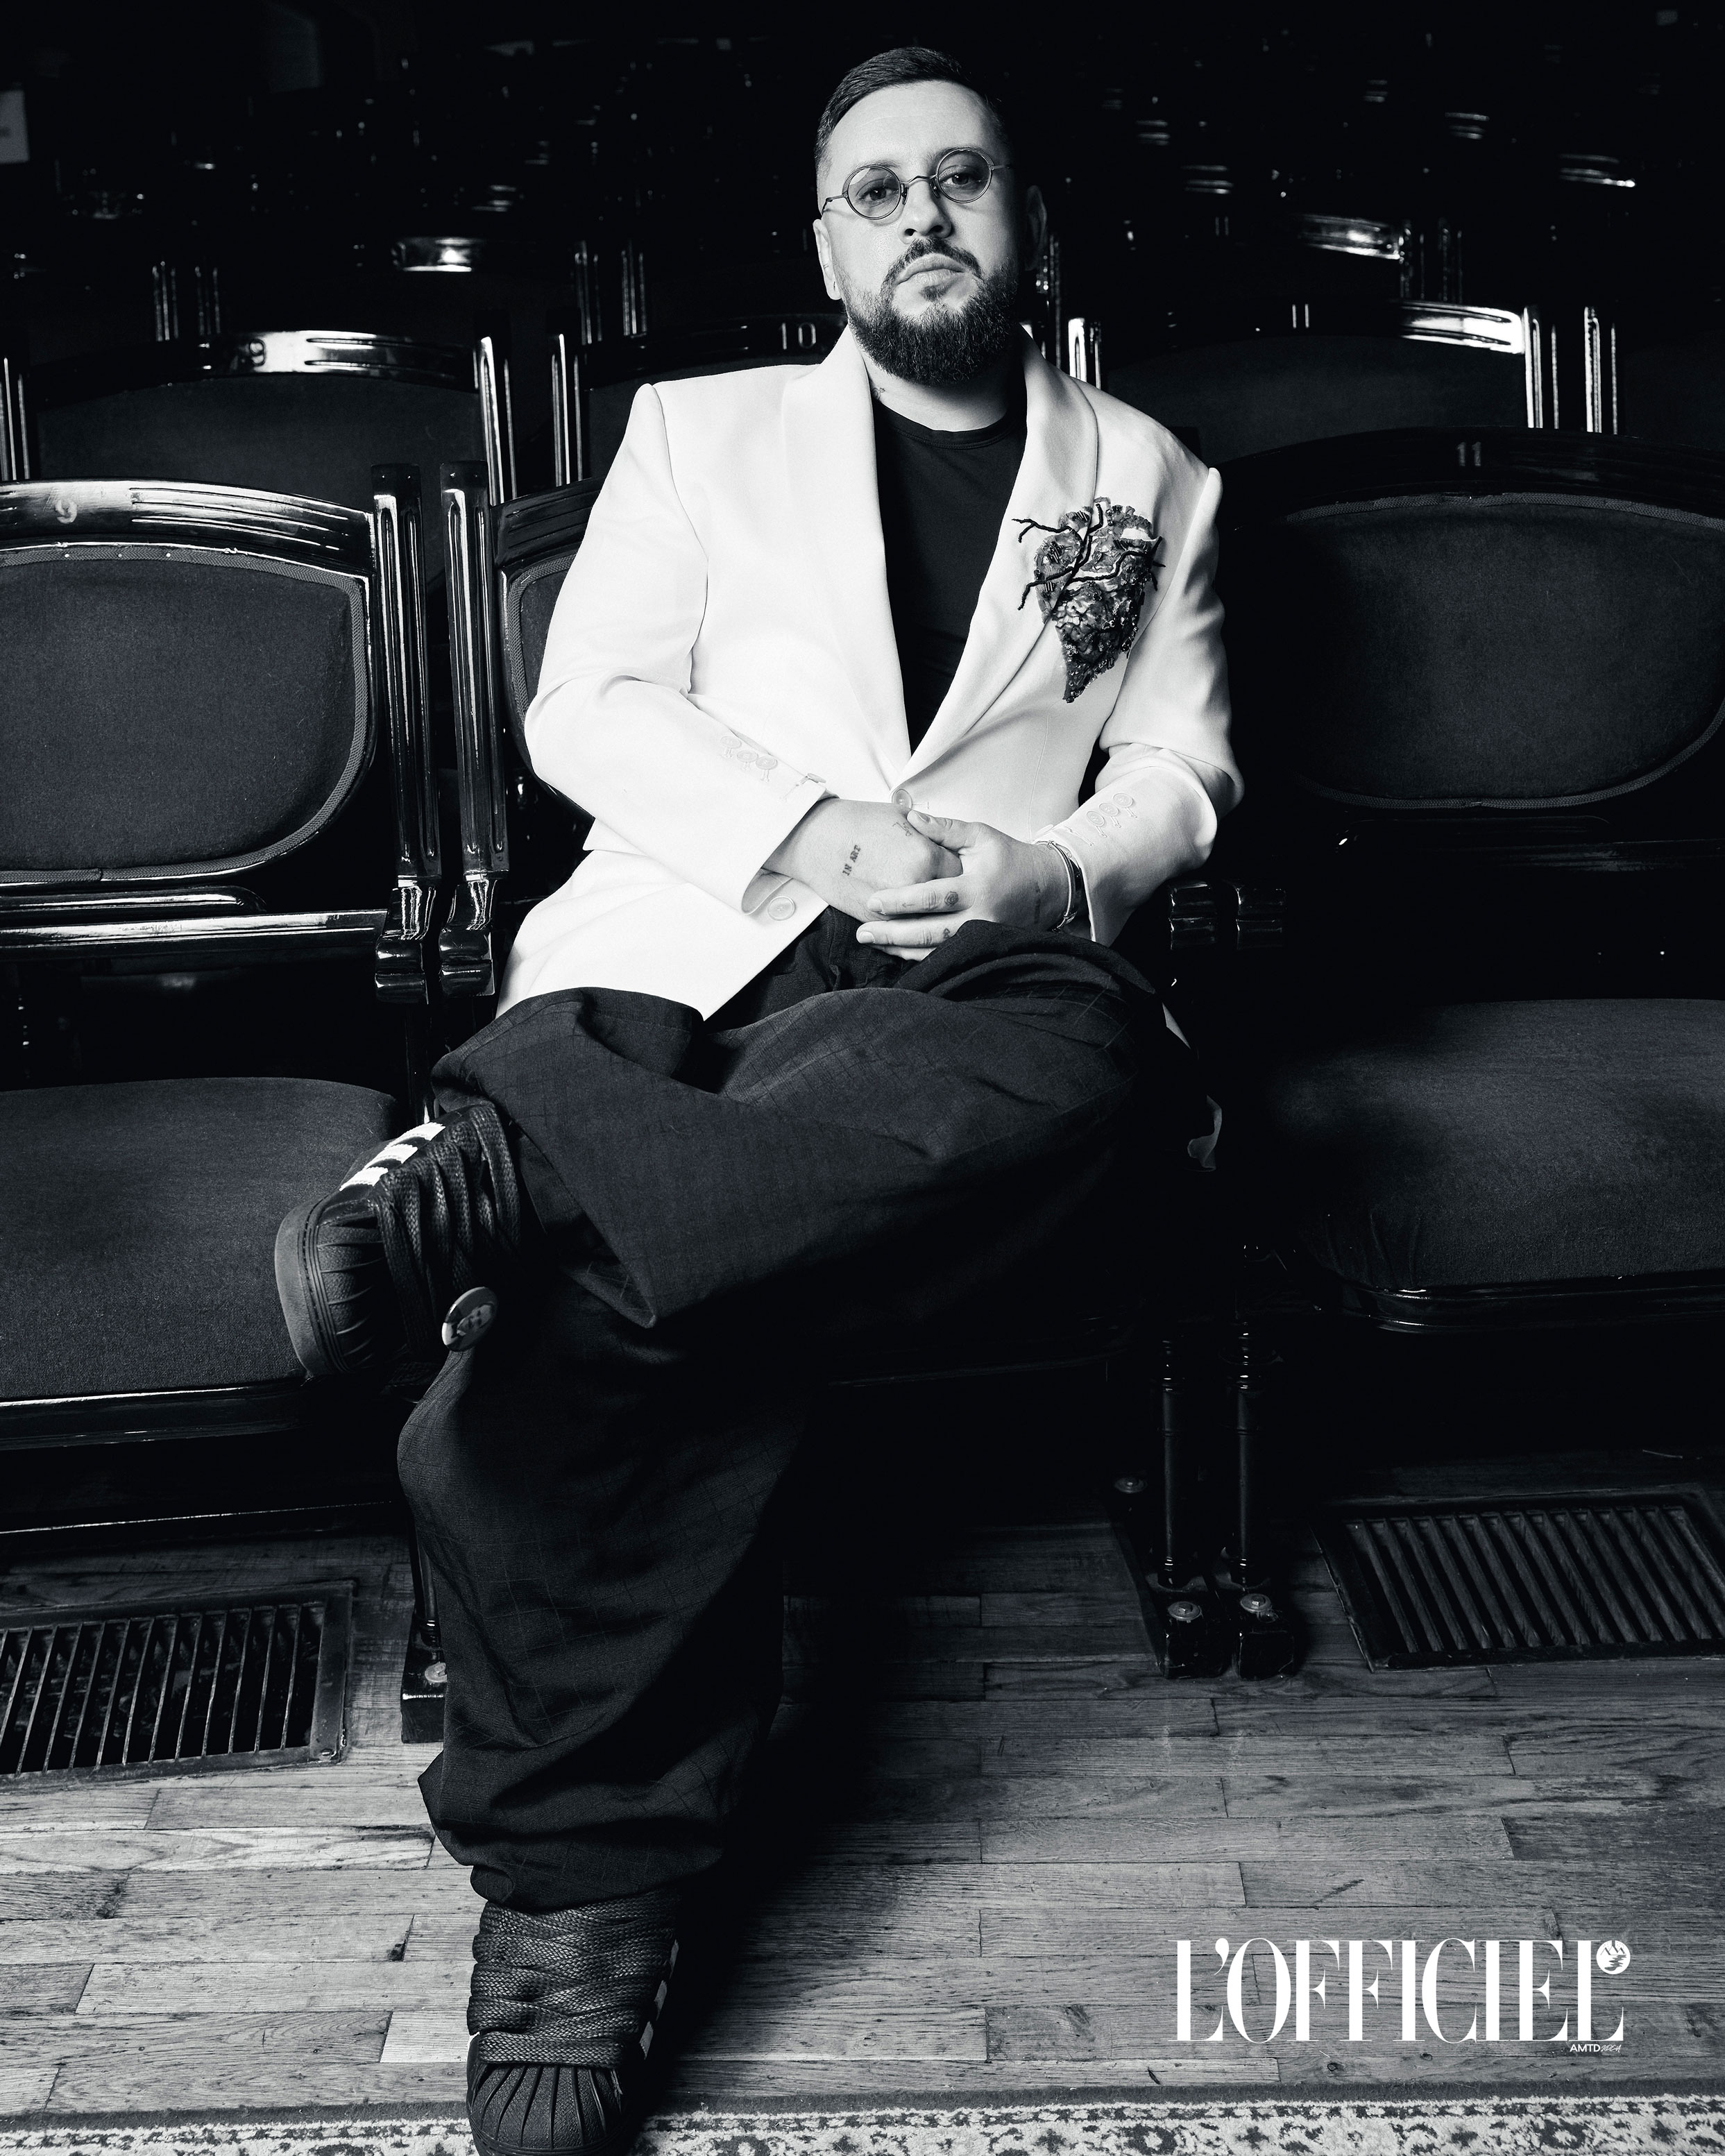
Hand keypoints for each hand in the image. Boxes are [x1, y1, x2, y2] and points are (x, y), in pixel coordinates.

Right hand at [764, 798, 959, 922]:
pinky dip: (912, 933)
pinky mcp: (877, 920)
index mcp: (926, 856)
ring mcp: (896, 908)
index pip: (961, 871)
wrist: (818, 839)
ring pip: (930, 922)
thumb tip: (950, 844)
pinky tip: (917, 927)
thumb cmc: (858, 823)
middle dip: (952, 898)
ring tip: (940, 914)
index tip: (959, 870)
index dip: (961, 870)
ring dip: (936, 919)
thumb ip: (932, 834)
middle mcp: (915, 885)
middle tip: (951, 893)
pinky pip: (904, 934)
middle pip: (949, 900)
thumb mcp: (902, 818)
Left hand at [857, 810, 1067, 957]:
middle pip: (930, 932)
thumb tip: (909, 817)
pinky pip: (947, 957)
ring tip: (873, 942)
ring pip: (937, 951)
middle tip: (863, 932)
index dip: (901, 901)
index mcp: (978, 886)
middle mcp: (981, 917)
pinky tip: (897, 951)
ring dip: (902, 949)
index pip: (932, 897)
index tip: (873, 901)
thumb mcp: (980, 836)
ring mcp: (983, 938)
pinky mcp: (982, 950)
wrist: (1047, 888)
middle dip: (894, 933)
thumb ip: (944, 830)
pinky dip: (920, 956)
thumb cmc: (1009, 857)